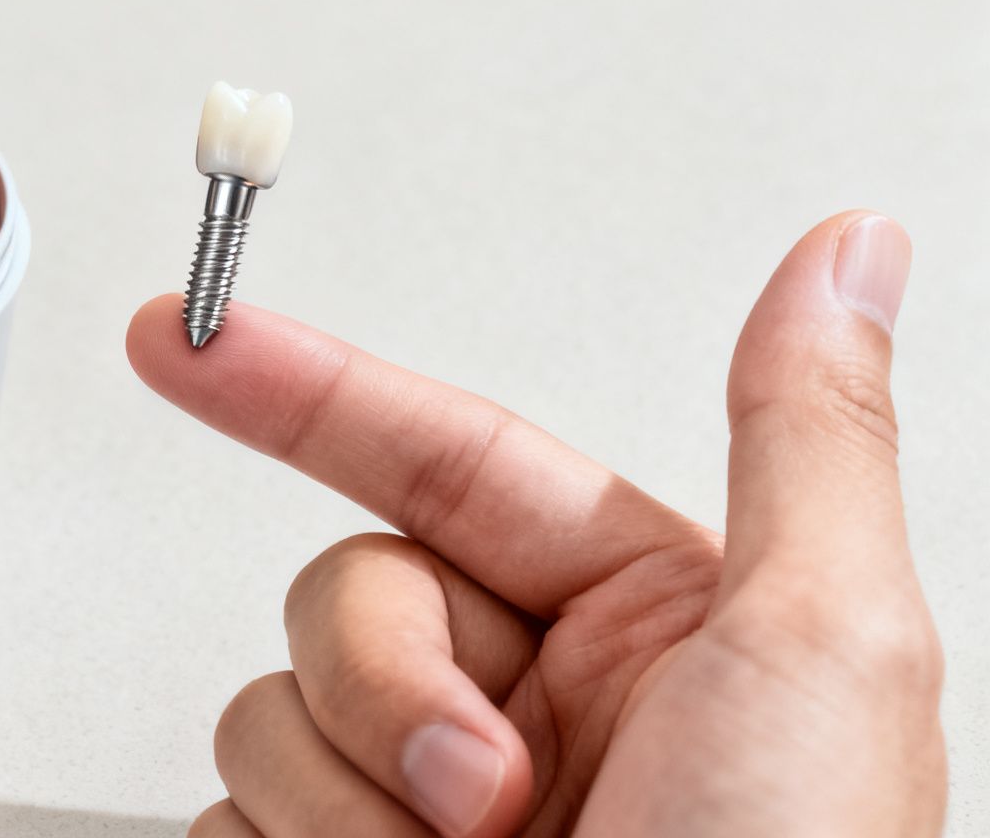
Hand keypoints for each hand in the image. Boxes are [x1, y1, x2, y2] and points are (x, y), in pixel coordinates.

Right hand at [129, 212, 943, 835]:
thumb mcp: (829, 656)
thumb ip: (807, 436)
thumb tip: (848, 252)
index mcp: (646, 629)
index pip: (436, 459)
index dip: (301, 389)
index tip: (184, 338)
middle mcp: (528, 711)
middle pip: (342, 594)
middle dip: (391, 684)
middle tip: (490, 794)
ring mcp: (427, 818)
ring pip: (270, 715)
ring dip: (350, 806)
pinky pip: (223, 825)